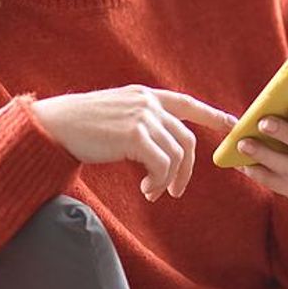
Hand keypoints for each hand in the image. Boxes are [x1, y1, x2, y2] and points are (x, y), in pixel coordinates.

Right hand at [30, 85, 236, 201]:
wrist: (54, 126)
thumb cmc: (80, 127)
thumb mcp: (117, 116)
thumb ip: (141, 123)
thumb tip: (162, 149)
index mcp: (144, 96)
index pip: (186, 103)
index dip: (212, 115)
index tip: (233, 124)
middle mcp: (147, 102)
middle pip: (187, 139)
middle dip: (187, 169)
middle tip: (175, 190)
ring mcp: (142, 116)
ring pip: (177, 155)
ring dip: (169, 180)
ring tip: (153, 192)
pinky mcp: (134, 134)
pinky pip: (162, 164)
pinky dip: (158, 181)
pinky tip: (146, 190)